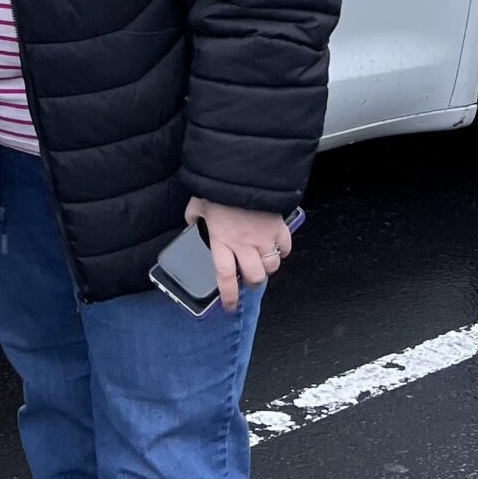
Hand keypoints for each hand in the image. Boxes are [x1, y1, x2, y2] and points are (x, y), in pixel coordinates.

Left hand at [185, 196, 296, 312]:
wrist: (243, 171)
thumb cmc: (219, 188)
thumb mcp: (198, 204)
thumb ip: (194, 218)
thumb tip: (191, 223)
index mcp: (222, 241)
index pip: (225, 277)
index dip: (229, 296)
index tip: (229, 307)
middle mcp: (244, 244)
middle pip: (255, 277)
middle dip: (253, 281)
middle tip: (249, 275)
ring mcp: (264, 237)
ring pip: (272, 266)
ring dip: (267, 266)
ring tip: (261, 258)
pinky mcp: (279, 228)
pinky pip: (286, 249)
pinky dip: (282, 250)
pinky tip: (274, 244)